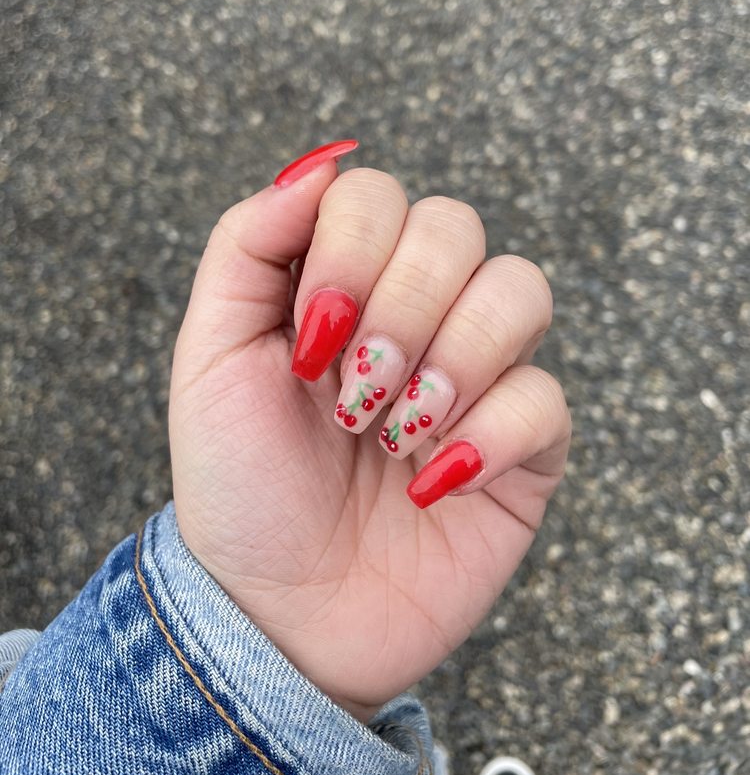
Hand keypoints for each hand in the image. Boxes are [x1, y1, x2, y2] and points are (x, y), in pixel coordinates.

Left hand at [170, 144, 570, 721]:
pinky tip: (435, 483)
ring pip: (520, 290)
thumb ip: (250, 244)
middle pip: (456, 228)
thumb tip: (322, 162)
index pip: (378, 196)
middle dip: (401, 310)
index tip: (308, 343)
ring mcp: (478, 375)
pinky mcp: (525, 446)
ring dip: (454, 361)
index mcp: (346, 283)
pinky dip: (492, 436)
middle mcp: (419, 313)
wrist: (279, 612)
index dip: (351, 253)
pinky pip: (548, 397)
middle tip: (353, 394)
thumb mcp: (211, 356)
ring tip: (396, 433)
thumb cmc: (241, 483)